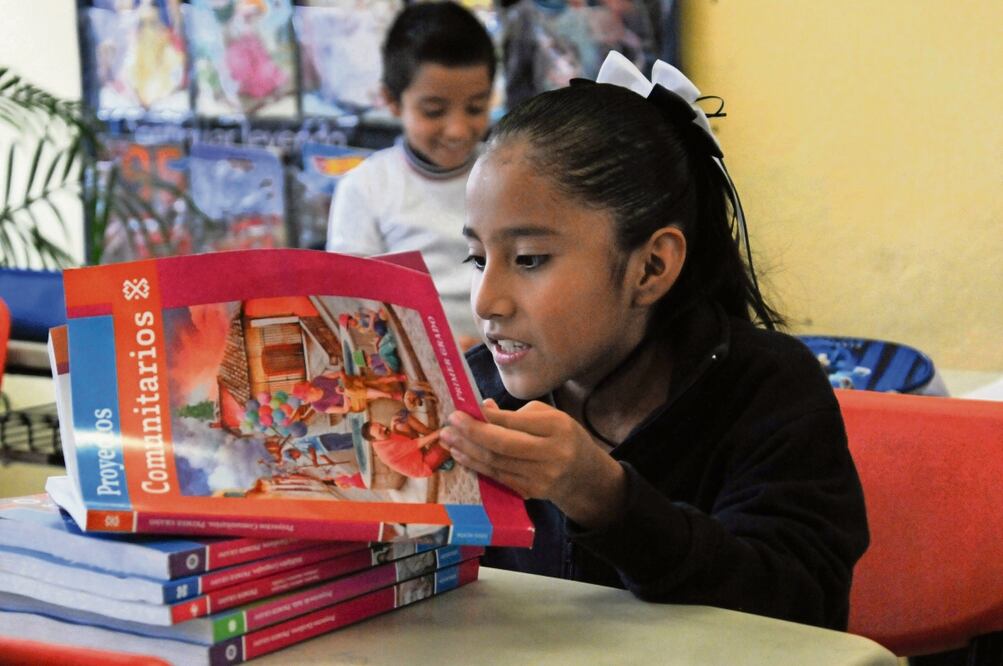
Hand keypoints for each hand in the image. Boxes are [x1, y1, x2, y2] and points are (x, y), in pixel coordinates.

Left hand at [440, 399, 626, 527]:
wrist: (583, 475)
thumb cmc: (562, 437)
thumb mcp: (549, 416)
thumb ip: (516, 413)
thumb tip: (482, 409)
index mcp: (556, 428)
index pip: (516, 422)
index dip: (487, 417)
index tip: (463, 409)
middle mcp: (550, 453)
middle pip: (503, 445)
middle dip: (472, 433)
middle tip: (450, 423)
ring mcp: (540, 476)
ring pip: (496, 463)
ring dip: (467, 450)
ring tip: (448, 438)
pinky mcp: (531, 491)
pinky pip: (498, 476)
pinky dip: (476, 465)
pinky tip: (461, 454)